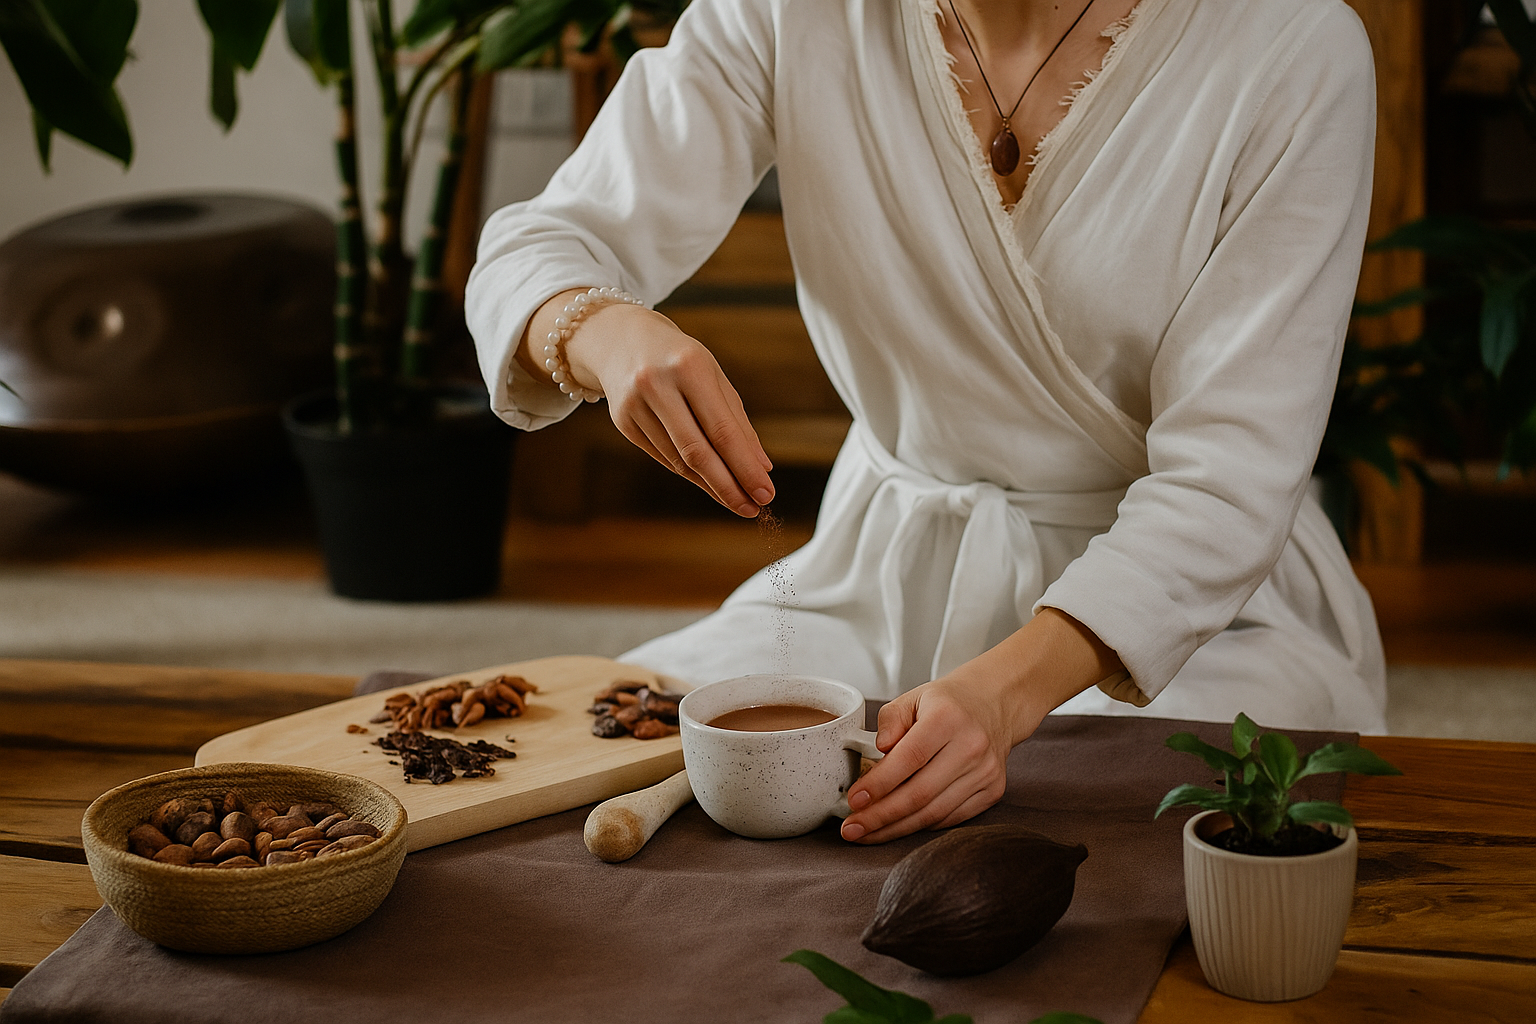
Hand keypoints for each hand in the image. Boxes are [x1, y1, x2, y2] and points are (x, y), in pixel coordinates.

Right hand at [520, 289, 773, 515]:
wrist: (620, 338)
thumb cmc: (679, 357)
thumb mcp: (713, 376)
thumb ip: (737, 421)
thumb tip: (761, 466)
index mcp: (688, 366)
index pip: (721, 429)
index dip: (744, 466)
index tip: (765, 492)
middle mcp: (657, 384)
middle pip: (696, 451)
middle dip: (728, 486)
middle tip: (752, 508)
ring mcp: (634, 404)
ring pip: (678, 460)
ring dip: (711, 484)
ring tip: (737, 499)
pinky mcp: (622, 421)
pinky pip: (663, 456)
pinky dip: (689, 473)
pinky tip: (709, 482)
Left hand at [838, 673, 1018, 843]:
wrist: (993, 705)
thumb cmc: (947, 704)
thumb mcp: (913, 698)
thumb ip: (890, 720)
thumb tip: (877, 751)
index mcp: (948, 718)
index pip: (909, 758)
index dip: (879, 784)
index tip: (854, 800)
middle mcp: (971, 747)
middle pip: (920, 793)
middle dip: (880, 816)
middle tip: (852, 828)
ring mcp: (985, 772)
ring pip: (934, 813)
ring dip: (896, 828)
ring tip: (868, 833)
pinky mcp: (992, 791)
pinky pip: (950, 818)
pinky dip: (920, 825)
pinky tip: (898, 826)